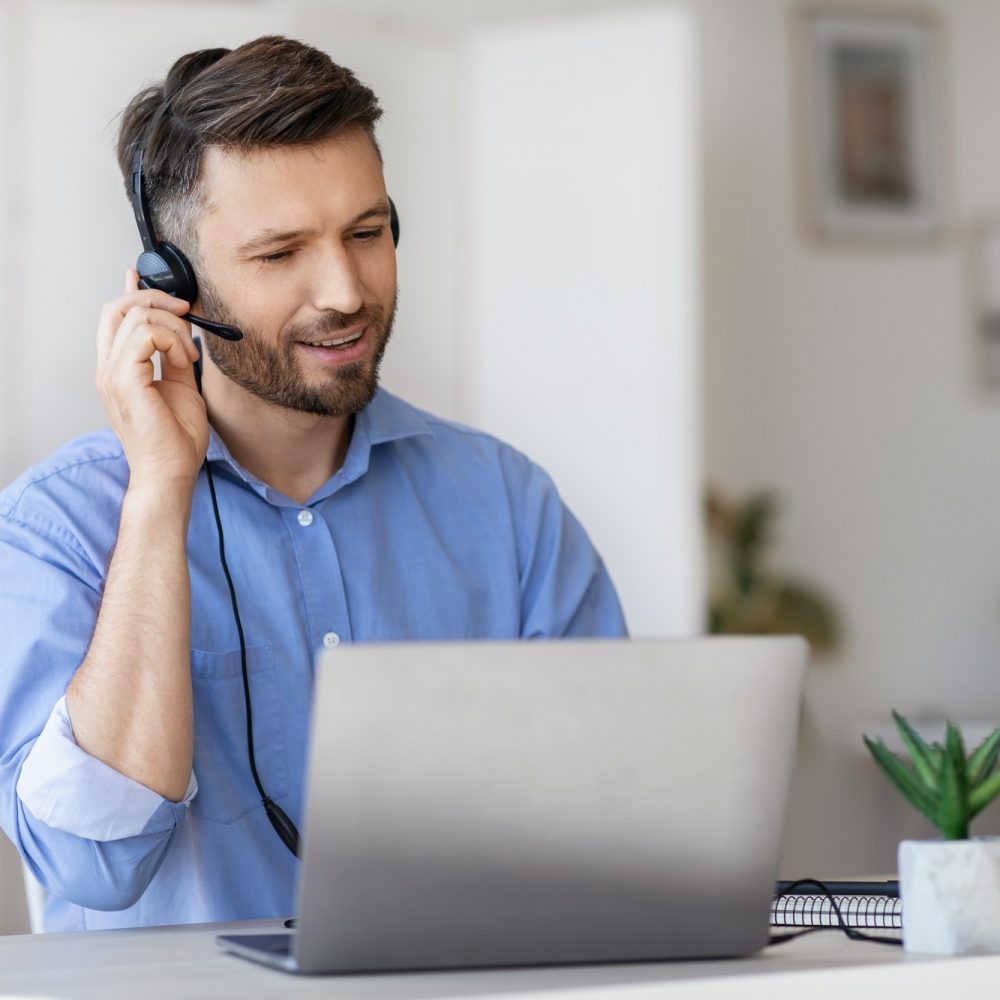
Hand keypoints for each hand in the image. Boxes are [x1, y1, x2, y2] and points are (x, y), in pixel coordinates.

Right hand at [96, 270, 207, 494]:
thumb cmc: (176, 440)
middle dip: (156, 298)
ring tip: (189, 353)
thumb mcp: (181, 387)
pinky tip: (185, 359)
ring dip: (172, 326)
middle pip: (118, 307)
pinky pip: (145, 334)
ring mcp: (111, 374)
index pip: (113, 318)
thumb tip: (183, 332)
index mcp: (118, 370)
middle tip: (186, 312)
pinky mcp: (124, 379)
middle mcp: (108, 369)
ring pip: (135, 315)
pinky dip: (172, 340)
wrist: (171, 472)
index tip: (140, 274)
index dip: (128, 291)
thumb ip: (176, 358)